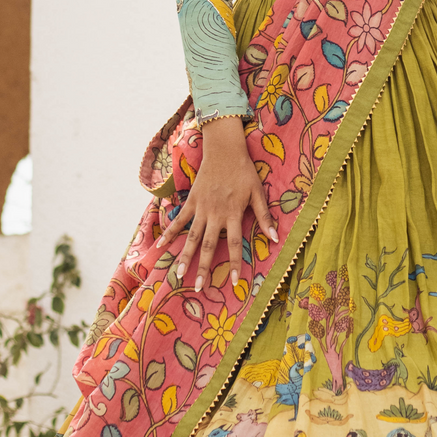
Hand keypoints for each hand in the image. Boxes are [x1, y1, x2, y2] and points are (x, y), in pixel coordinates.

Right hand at [159, 118, 276, 290]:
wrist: (224, 150)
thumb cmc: (244, 171)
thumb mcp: (258, 192)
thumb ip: (264, 216)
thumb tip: (275, 238)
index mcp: (234, 213)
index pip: (235, 243)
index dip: (235, 263)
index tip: (235, 282)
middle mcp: (216, 214)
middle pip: (209, 245)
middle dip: (205, 267)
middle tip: (199, 287)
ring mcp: (201, 208)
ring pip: (192, 236)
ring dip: (185, 255)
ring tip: (179, 274)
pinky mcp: (192, 201)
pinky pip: (179, 219)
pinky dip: (170, 232)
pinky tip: (161, 245)